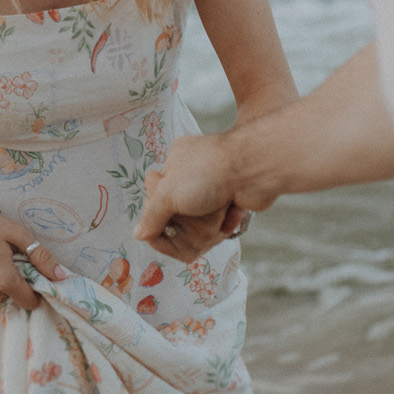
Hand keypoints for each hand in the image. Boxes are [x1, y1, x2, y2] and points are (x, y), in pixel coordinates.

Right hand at [135, 140, 253, 260]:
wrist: (254, 170)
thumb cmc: (207, 173)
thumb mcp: (169, 193)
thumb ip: (152, 215)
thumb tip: (138, 234)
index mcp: (178, 159)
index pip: (157, 192)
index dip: (159, 208)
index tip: (169, 210)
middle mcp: (197, 171)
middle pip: (179, 210)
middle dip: (184, 221)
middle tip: (193, 212)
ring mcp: (216, 186)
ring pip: (200, 221)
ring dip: (204, 226)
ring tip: (213, 218)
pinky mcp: (233, 200)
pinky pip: (219, 223)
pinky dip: (222, 226)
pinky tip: (225, 223)